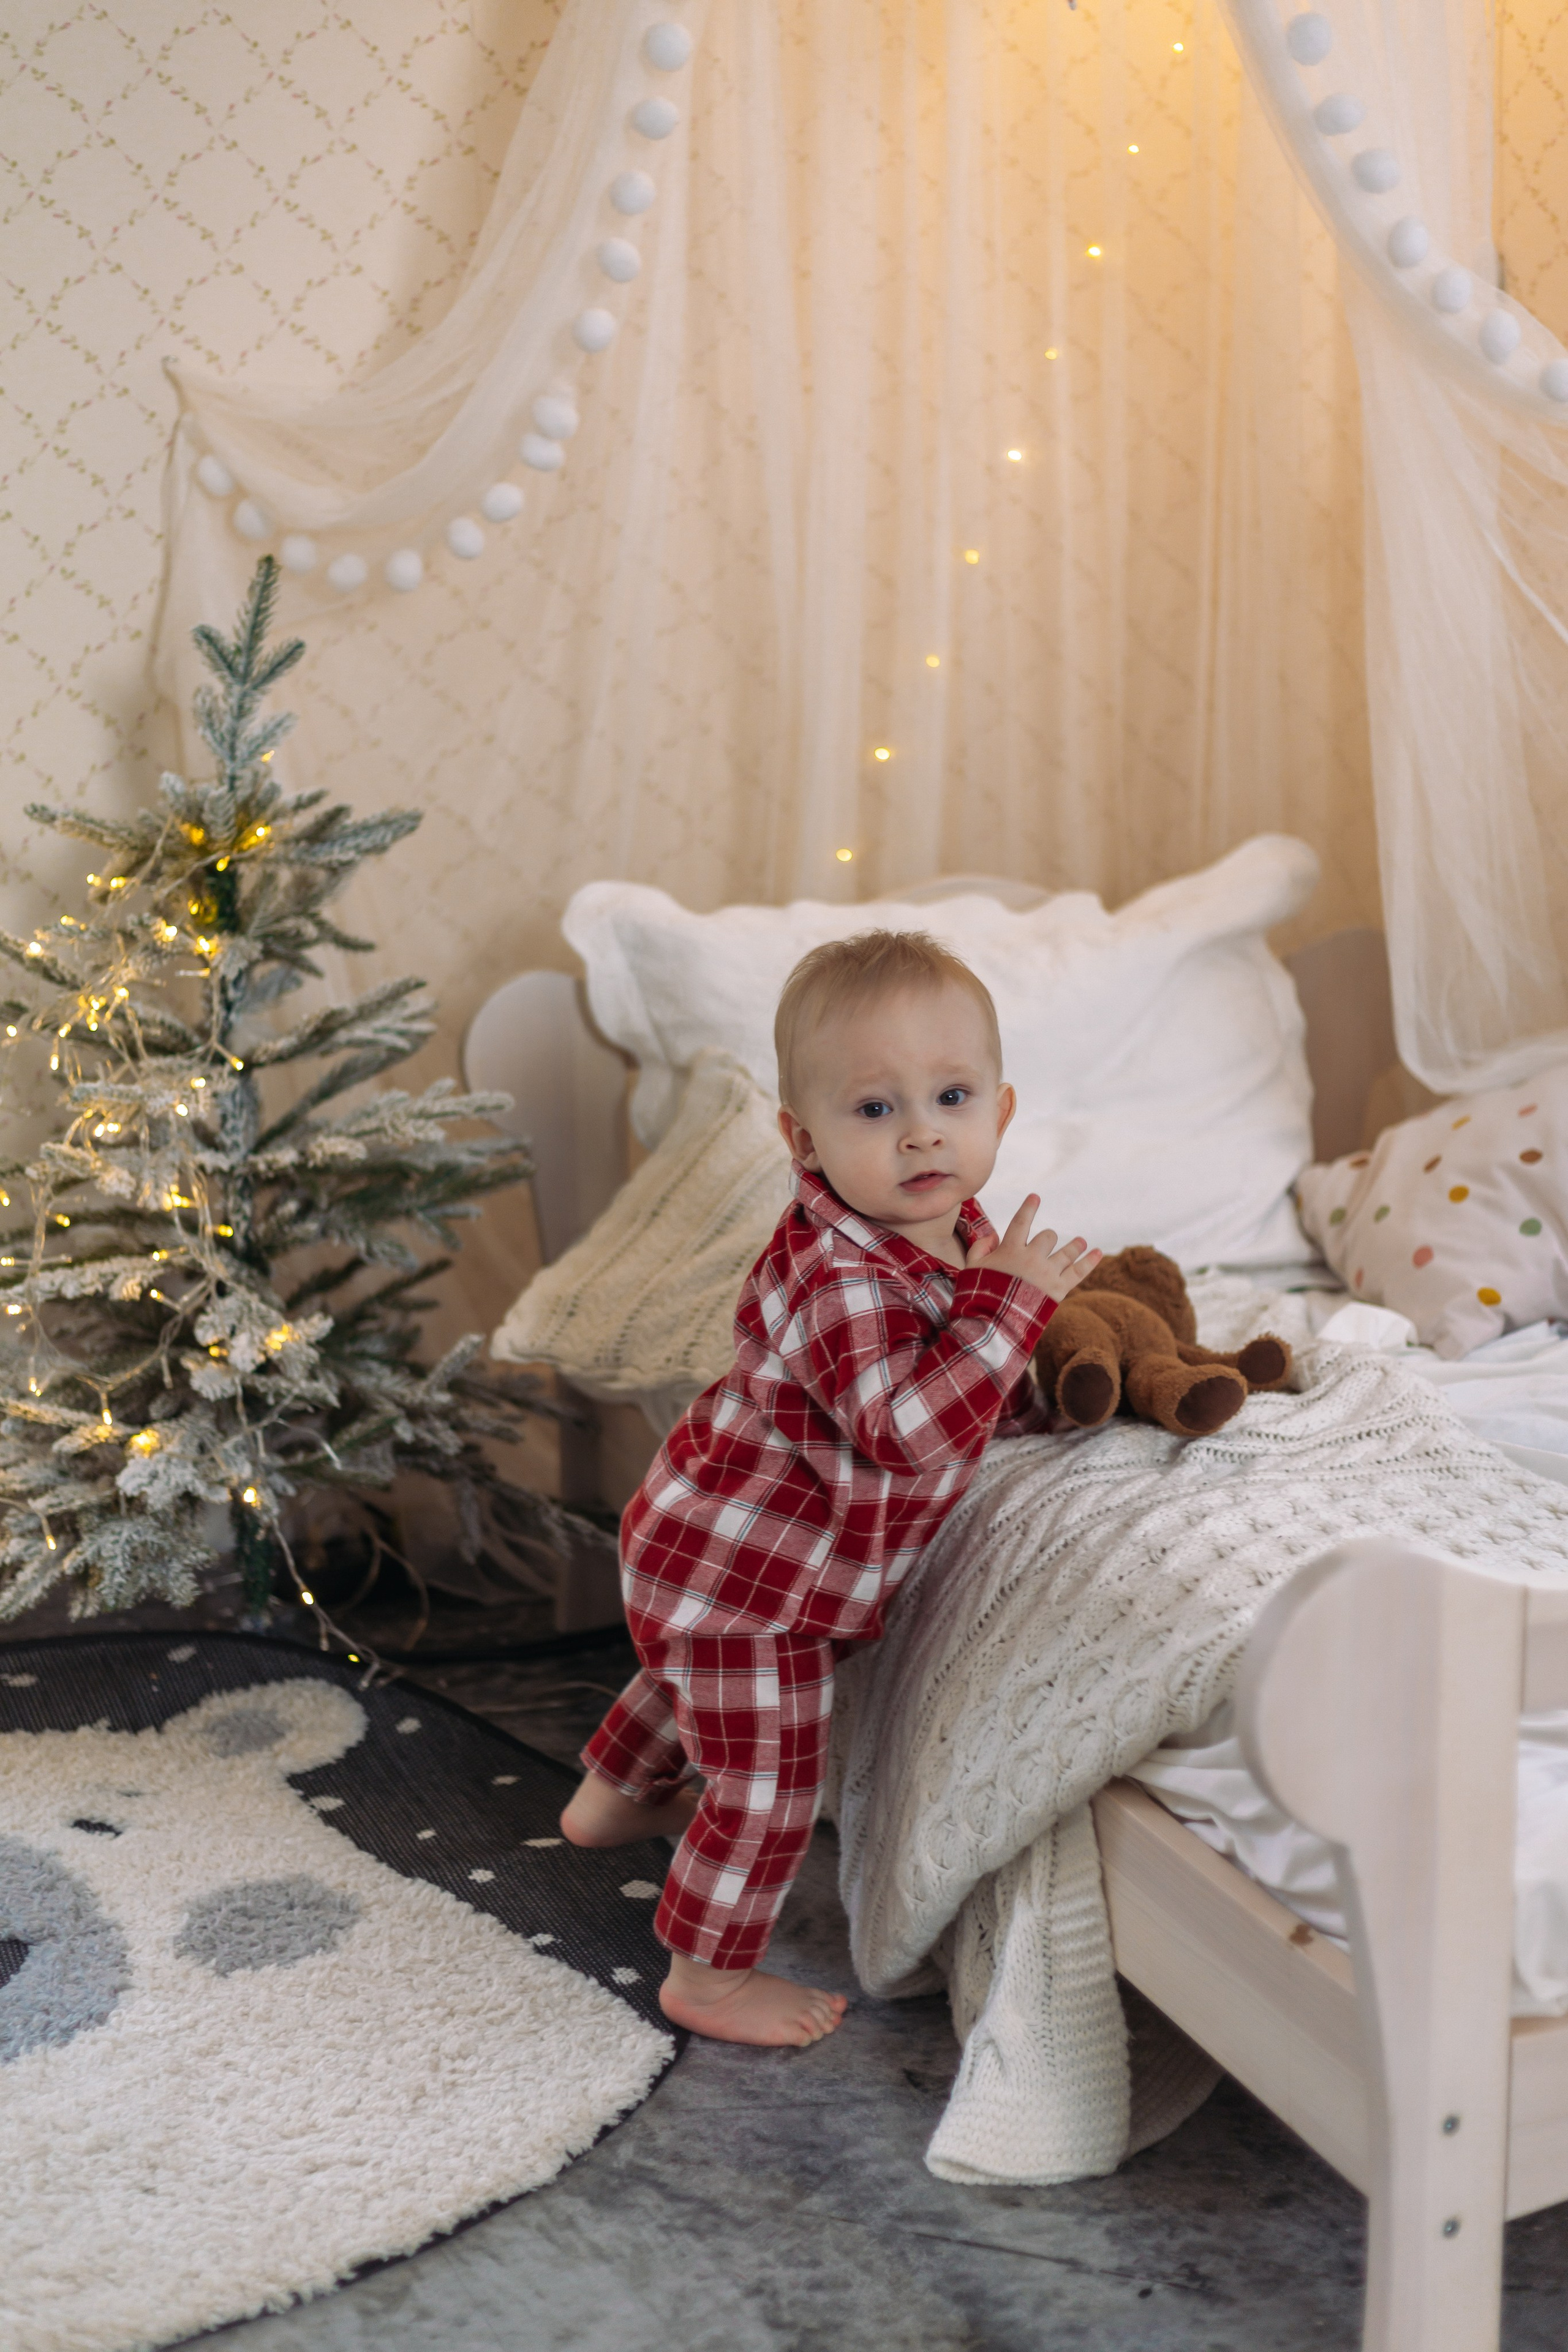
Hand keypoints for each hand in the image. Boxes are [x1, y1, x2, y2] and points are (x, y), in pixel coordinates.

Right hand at [966, 1195, 1100, 1302]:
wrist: (995, 1323)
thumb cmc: (979, 1295)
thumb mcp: (971, 1268)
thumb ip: (979, 1247)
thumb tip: (994, 1235)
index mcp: (1010, 1250)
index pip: (1021, 1222)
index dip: (1029, 1207)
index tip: (1036, 1196)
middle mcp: (1031, 1258)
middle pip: (1048, 1237)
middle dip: (1048, 1238)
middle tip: (1048, 1242)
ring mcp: (1047, 1273)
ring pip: (1066, 1252)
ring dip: (1075, 1245)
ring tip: (1082, 1242)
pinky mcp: (1059, 1289)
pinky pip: (1079, 1271)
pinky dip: (1090, 1261)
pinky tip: (1098, 1252)